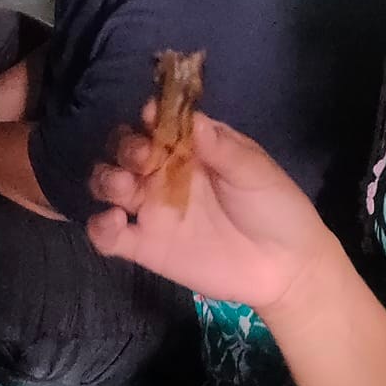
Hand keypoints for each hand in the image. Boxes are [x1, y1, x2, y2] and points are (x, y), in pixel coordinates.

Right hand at [87, 107, 344, 313]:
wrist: (286, 267)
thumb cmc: (275, 208)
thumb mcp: (255, 171)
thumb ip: (222, 149)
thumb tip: (192, 119)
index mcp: (191, 148)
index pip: (159, 123)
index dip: (151, 117)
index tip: (153, 118)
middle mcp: (164, 173)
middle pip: (125, 149)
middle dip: (125, 147)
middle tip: (143, 159)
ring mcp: (151, 210)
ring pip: (109, 184)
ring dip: (104, 179)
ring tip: (122, 187)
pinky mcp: (145, 246)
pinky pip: (108, 235)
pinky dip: (99, 227)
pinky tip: (114, 222)